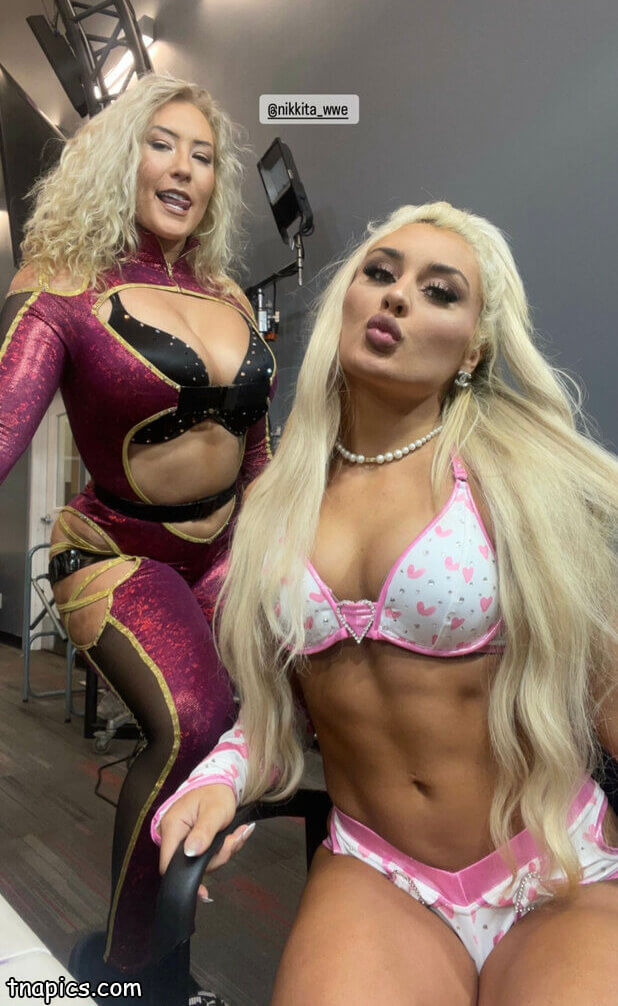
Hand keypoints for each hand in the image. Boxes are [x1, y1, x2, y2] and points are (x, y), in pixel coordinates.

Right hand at [158, 784, 253, 899]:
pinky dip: (222, 850)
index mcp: (173, 825)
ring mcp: (183, 840)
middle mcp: (174, 834)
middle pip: (189, 865)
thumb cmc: (216, 794)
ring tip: (236, 834)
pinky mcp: (192, 843)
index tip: (203, 889)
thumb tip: (191, 853)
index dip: (184, 877)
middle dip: (216, 858)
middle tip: (233, 842)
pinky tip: (233, 837)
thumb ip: (203, 832)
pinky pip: (206, 856)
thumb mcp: (215, 811)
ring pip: (201, 862)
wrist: (220, 784)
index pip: (168, 863)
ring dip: (223, 853)